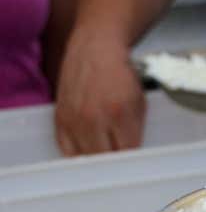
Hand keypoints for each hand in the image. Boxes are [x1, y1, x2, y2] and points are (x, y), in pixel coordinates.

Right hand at [54, 28, 145, 155]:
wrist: (96, 49)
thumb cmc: (121, 75)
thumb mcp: (139, 103)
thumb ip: (137, 131)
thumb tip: (133, 155)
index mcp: (119, 113)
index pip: (127, 154)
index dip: (132, 160)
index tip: (134, 162)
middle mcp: (93, 117)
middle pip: (105, 159)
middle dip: (116, 161)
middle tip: (121, 158)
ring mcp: (74, 118)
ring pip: (86, 158)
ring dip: (97, 159)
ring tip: (106, 152)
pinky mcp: (60, 117)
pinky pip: (67, 149)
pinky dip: (78, 154)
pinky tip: (89, 149)